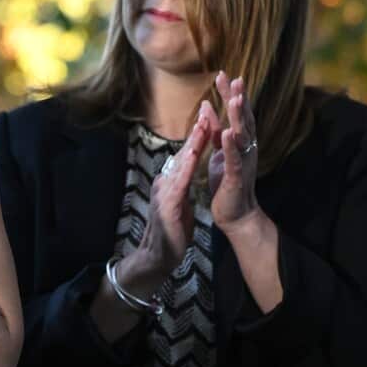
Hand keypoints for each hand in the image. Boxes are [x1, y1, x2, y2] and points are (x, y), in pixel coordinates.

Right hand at [116, 111, 210, 295]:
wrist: (158, 256)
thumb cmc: (171, 232)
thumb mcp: (179, 204)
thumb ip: (179, 187)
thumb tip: (182, 174)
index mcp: (170, 183)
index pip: (187, 157)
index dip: (197, 138)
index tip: (208, 118)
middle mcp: (165, 182)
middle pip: (184, 154)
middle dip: (196, 132)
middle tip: (207, 110)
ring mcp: (165, 192)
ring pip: (182, 162)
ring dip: (193, 142)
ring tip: (203, 124)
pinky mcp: (168, 204)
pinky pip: (180, 181)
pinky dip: (188, 166)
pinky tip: (194, 154)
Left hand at [205, 73, 262, 232]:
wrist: (235, 213)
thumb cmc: (227, 180)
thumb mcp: (218, 150)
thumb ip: (214, 128)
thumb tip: (206, 104)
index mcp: (240, 141)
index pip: (236, 112)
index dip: (230, 94)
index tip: (224, 74)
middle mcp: (246, 147)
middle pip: (243, 119)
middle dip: (240, 99)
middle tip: (237, 79)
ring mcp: (244, 160)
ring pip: (243, 135)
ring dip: (239, 117)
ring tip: (235, 100)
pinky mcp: (237, 175)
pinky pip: (235, 158)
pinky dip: (231, 145)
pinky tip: (227, 133)